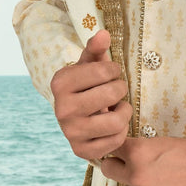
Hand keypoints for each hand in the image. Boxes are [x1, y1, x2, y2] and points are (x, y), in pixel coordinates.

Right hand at [50, 29, 132, 160]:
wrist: (75, 113)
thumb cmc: (87, 83)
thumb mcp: (89, 63)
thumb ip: (96, 48)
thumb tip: (104, 33)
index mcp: (61, 83)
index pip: (104, 70)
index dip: (114, 70)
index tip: (110, 73)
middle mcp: (62, 109)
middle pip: (112, 93)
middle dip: (120, 88)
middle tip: (116, 89)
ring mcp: (71, 132)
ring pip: (116, 121)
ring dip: (124, 111)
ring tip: (117, 106)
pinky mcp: (81, 151)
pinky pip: (115, 141)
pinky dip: (121, 132)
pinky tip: (113, 124)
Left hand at [101, 136, 185, 185]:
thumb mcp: (162, 142)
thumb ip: (138, 150)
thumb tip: (122, 155)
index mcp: (138, 153)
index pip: (112, 150)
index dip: (116, 150)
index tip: (117, 153)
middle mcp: (137, 176)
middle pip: (110, 171)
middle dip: (119, 168)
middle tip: (132, 167)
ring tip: (159, 181)